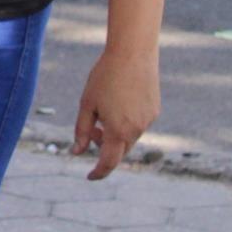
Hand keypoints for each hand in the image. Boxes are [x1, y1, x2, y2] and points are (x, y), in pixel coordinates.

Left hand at [73, 49, 159, 179]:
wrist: (133, 54)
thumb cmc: (104, 77)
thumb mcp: (86, 104)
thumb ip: (82, 131)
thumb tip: (77, 152)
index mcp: (117, 131)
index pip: (109, 162)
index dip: (98, 172)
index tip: (90, 176)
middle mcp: (136, 130)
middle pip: (119, 150)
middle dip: (104, 147)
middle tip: (92, 130)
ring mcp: (148, 121)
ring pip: (129, 137)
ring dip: (116, 133)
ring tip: (105, 108)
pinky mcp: (155, 110)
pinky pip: (139, 124)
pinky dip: (127, 122)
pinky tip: (120, 100)